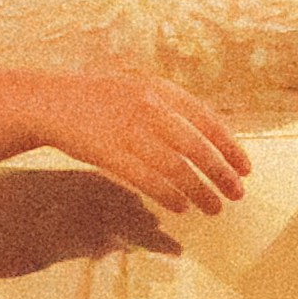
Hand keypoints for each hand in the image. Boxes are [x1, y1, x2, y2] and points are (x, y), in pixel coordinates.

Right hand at [6, 67, 255, 214]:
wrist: (51, 102)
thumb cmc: (102, 101)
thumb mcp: (140, 90)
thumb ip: (172, 109)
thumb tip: (210, 139)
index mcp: (160, 90)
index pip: (207, 120)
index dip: (229, 146)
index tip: (246, 169)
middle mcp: (148, 107)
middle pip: (196, 146)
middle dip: (221, 173)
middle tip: (238, 194)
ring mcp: (127, 129)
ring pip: (175, 167)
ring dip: (199, 191)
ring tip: (214, 208)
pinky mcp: (108, 152)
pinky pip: (146, 178)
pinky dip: (167, 194)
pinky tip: (181, 207)